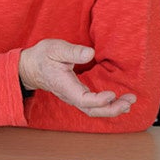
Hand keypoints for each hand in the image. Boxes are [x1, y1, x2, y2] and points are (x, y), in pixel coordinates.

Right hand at [19, 39, 135, 116]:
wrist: (30, 67)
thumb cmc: (42, 57)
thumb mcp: (55, 49)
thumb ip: (73, 51)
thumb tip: (90, 53)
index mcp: (64, 86)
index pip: (83, 99)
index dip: (99, 100)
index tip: (112, 94)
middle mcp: (70, 95)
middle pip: (92, 111)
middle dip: (112, 109)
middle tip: (129, 102)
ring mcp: (74, 97)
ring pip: (94, 111)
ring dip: (112, 109)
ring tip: (129, 102)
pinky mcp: (78, 95)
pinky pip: (93, 106)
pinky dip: (108, 106)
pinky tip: (119, 101)